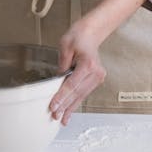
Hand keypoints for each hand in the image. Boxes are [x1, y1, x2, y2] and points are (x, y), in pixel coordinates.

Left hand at [48, 0, 145, 124]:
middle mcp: (95, 72)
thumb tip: (57, 82)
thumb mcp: (65, 47)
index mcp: (88, 64)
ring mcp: (98, 77)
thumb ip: (62, 65)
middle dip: (65, 106)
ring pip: (82, 96)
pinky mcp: (96, 79)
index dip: (61, 97)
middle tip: (55, 116)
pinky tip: (70, 111)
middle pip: (77, 93)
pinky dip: (76, 102)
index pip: (72, 85)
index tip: (53, 106)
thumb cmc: (79, 36)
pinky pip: (84, 93)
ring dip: (71, 108)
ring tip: (62, 119)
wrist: (91, 33)